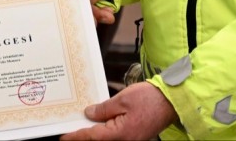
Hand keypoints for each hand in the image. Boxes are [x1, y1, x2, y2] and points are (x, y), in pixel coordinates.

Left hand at [61, 82, 177, 139]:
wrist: (171, 101)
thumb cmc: (150, 99)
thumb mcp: (122, 99)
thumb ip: (103, 109)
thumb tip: (89, 114)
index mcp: (120, 133)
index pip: (92, 136)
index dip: (76, 136)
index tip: (64, 137)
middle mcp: (126, 140)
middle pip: (99, 139)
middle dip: (85, 135)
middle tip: (70, 131)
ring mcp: (132, 139)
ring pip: (107, 138)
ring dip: (95, 132)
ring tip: (82, 124)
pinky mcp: (136, 136)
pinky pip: (116, 135)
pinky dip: (106, 129)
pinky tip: (100, 122)